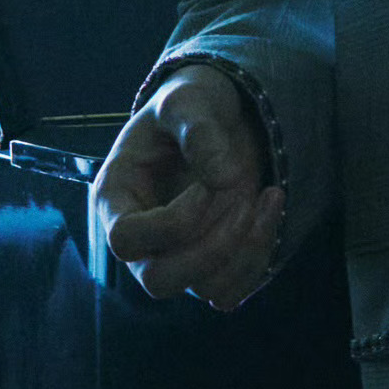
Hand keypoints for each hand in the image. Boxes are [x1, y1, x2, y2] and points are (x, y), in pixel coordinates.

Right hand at [97, 64, 286, 309]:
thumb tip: (224, 178)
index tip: (210, 184)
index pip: (126, 239)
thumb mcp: (188, 99)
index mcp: (116, 199)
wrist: (219, 119)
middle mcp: (142, 239)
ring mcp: (177, 257)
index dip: (173, 221)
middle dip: (212, 249)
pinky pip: (234, 288)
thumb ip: (198, 128)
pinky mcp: (212, 265)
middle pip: (159, 281)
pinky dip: (261, 255)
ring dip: (246, 249)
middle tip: (243, 200)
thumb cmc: (189, 107)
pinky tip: (272, 205)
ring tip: (269, 194)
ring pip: (206, 289)